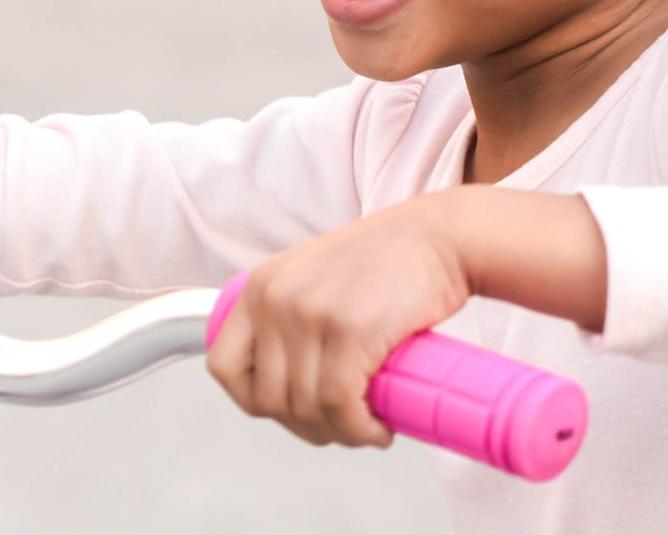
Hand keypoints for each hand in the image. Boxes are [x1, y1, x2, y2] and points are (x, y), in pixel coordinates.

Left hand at [205, 192, 469, 448]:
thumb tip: (284, 382)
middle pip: (268, 399)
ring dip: (338, 432)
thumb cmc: (392, 258)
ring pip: (305, 409)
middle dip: (306, 425)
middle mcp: (277, 297)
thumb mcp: (318, 276)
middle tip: (341, 423)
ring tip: (365, 424)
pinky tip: (378, 428)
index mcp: (263, 284)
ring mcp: (311, 314)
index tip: (287, 408)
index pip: (224, 364)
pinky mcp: (350, 332)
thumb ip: (292, 314)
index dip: (253, 399)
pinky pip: (340, 407)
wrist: (443, 236)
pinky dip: (359, 430)